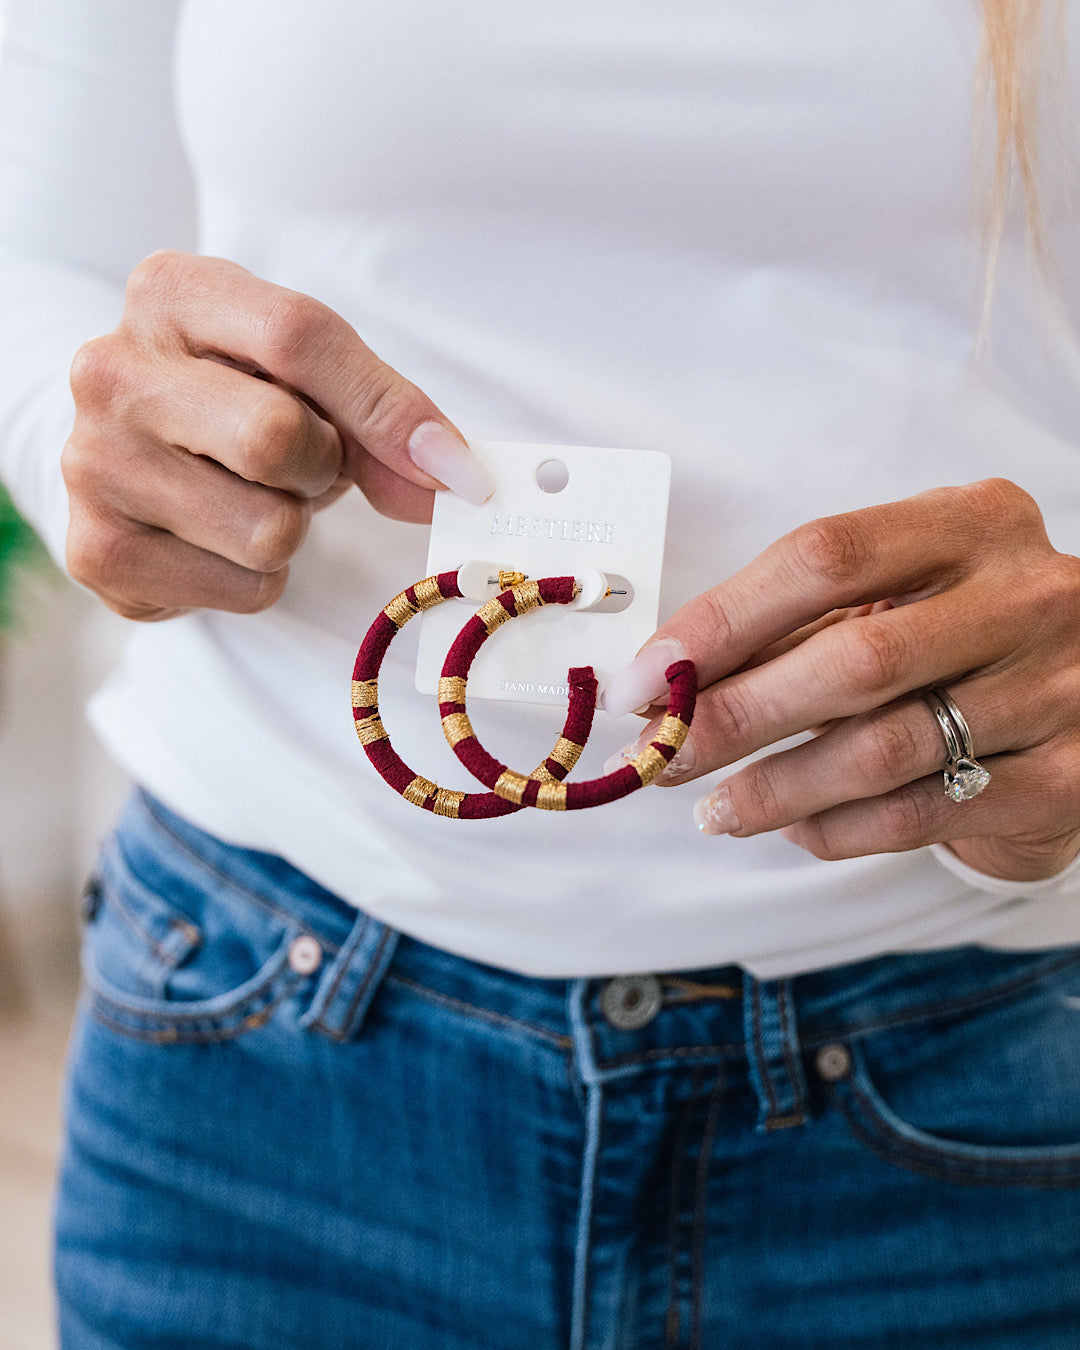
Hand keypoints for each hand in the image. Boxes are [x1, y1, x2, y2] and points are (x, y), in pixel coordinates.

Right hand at [62, 250, 493, 619]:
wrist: (140, 459)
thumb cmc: (241, 402)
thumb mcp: (312, 382)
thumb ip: (384, 417)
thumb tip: (457, 479)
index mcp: (169, 293)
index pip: (299, 337)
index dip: (387, 411)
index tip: (454, 470)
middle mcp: (112, 371)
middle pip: (275, 436)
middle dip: (320, 468)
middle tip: (301, 466)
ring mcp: (92, 463)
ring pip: (266, 530)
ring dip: (290, 530)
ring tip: (251, 498)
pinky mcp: (98, 551)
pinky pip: (244, 589)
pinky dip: (258, 580)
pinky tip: (220, 543)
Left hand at [602, 479, 1079, 882]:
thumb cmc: (963, 634)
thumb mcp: (903, 593)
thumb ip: (802, 623)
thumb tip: (670, 680)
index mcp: (974, 524)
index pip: (824, 558)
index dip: (722, 621)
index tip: (652, 676)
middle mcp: (1028, 597)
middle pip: (854, 662)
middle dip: (737, 716)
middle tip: (668, 753)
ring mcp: (1057, 689)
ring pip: (884, 751)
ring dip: (776, 789)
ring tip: (715, 808)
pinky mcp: (1063, 778)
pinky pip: (919, 814)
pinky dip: (837, 827)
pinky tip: (793, 826)